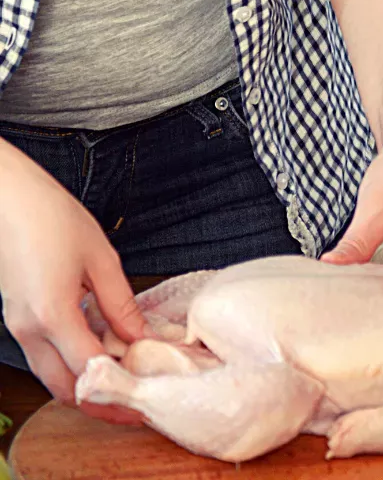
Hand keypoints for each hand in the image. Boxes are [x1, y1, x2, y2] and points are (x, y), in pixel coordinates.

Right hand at [0, 140, 145, 419]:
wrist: (7, 198)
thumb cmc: (51, 217)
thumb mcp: (100, 257)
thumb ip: (121, 303)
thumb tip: (141, 337)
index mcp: (53, 315)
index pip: (91, 373)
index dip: (122, 391)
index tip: (150, 397)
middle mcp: (30, 330)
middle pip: (65, 388)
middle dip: (101, 402)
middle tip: (138, 399)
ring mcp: (18, 327)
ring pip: (52, 375)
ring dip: (86, 383)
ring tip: (126, 374)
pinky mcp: (18, 318)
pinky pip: (45, 354)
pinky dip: (72, 361)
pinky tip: (102, 346)